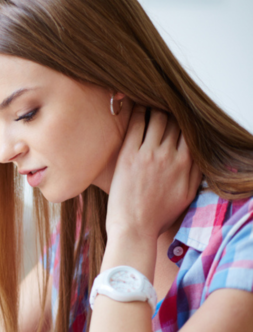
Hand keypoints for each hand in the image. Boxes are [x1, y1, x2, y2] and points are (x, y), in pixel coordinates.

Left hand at [107, 106, 201, 240]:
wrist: (134, 229)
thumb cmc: (159, 216)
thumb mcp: (188, 194)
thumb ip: (197, 171)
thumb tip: (202, 153)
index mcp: (186, 164)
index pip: (191, 130)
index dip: (185, 120)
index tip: (178, 115)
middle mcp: (170, 156)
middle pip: (175, 121)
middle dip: (170, 110)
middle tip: (161, 103)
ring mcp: (148, 154)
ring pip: (158, 118)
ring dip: (154, 107)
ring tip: (149, 102)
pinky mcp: (128, 156)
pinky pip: (135, 125)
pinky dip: (137, 111)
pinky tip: (135, 105)